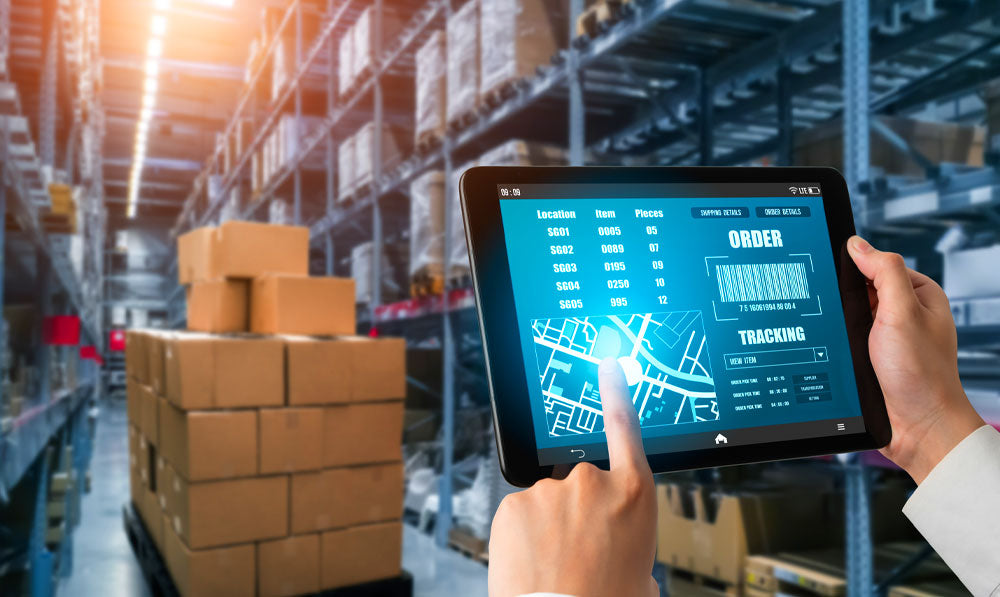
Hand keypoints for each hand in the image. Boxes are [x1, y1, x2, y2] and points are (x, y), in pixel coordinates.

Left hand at [488, 358, 657, 596]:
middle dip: (577, 510)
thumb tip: (618, 544)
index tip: (607, 368)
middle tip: (579, 550)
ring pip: (547, 502)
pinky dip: (523, 535)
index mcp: (633, 494)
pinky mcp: (513, 504)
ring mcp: (549, 490)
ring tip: (555, 564)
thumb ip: (630, 537)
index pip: (625, 428)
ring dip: (548, 526)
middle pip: (581, 483)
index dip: (616, 394)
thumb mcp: (642, 570)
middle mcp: (591, 481)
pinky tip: (532, 562)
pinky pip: (520, 515)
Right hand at [848, 236, 983, 482]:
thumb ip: (883, 272)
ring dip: (835, 325)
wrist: (917, 428)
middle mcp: (903, 315)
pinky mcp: (868, 360)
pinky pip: (843, 342)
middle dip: (842, 300)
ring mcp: (884, 339)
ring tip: (831, 334)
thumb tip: (857, 244)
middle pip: (858, 291)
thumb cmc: (921, 375)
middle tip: (834, 310)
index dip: (854, 268)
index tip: (834, 273)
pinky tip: (828, 349)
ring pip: (846, 317)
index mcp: (919, 295)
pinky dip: (834, 344)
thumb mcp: (903, 312)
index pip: (877, 265)